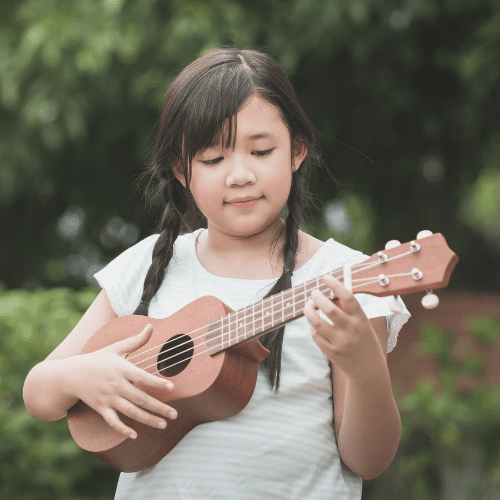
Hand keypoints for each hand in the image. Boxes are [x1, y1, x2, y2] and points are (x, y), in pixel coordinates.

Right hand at [68, 324, 176, 438]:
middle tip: (175, 414)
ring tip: (163, 424)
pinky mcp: (101, 408)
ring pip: (130, 412)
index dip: (157, 383)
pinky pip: (112, 421)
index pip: (142, 377)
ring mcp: (108, 398)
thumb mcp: (116, 348)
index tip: (172, 388)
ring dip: (147, 420)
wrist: (71, 373)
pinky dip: (122, 429)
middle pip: (140, 398)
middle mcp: (116, 385)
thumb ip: (136, 340)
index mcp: (122, 369)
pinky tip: (134, 435)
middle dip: (159, 408)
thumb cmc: (98, 358)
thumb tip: (151, 326)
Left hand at [303, 274, 385, 379]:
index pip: (348, 297)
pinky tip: (317, 327)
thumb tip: (328, 292)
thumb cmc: (364, 340)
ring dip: (309, 311)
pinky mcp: (331, 352)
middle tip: (313, 292)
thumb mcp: (363, 323)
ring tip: (308, 305)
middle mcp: (351, 330)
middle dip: (317, 297)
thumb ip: (348, 310)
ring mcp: (340, 342)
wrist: (369, 371)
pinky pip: (315, 335)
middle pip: (328, 308)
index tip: (325, 277)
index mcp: (361, 319)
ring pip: (316, 322)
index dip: (335, 284)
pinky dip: (314, 328)